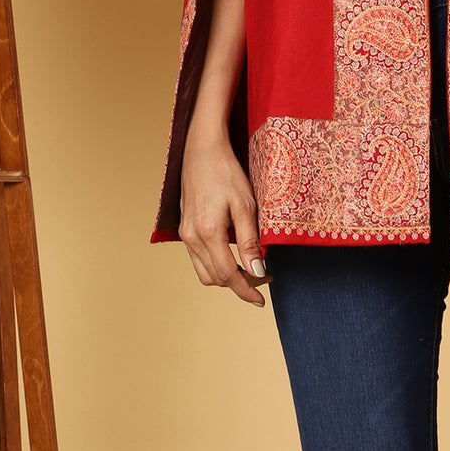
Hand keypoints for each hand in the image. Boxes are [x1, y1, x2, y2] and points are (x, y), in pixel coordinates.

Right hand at [179, 124, 266, 305]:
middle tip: (264, 277)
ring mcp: (185, 235)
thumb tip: (258, 272)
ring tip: (250, 269)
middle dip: (240, 284)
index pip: (228, 275)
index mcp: (208, 233)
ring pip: (204, 272)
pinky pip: (198, 259)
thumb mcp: (246, 206)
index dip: (247, 290)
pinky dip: (215, 265)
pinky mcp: (184, 229)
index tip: (262, 300)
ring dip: (226, 277)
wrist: (201, 150)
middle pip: (215, 278)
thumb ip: (250, 241)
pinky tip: (232, 256)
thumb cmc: (226, 173)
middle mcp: (192, 238)